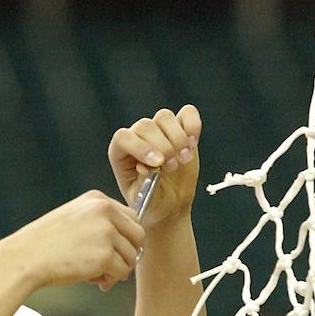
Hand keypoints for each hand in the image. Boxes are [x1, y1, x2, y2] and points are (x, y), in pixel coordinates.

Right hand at [0, 191, 145, 291]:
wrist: (26, 258)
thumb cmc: (46, 244)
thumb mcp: (75, 221)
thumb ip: (101, 226)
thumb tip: (131, 249)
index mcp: (97, 199)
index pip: (131, 217)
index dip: (125, 238)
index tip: (111, 250)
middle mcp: (105, 210)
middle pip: (138, 236)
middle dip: (127, 254)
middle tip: (110, 267)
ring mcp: (106, 232)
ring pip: (131, 256)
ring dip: (116, 269)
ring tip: (94, 273)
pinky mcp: (105, 255)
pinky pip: (121, 272)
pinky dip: (109, 280)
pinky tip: (91, 279)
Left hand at [108, 105, 201, 225]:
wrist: (171, 202)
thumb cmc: (152, 202)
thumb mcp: (144, 200)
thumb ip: (143, 184)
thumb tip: (145, 166)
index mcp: (121, 152)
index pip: (123, 137)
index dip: (140, 147)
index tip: (158, 164)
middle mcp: (137, 137)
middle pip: (145, 126)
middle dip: (163, 147)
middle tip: (172, 167)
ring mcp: (158, 130)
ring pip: (164, 117)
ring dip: (177, 138)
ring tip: (184, 159)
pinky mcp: (180, 128)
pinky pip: (187, 113)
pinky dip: (193, 125)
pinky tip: (194, 144)